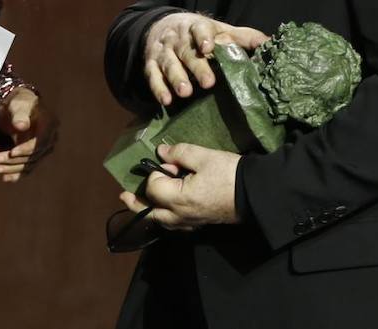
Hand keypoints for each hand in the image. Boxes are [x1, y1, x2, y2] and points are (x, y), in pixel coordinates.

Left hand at [0, 87, 57, 182]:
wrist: (20, 108)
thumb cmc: (20, 103)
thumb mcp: (19, 105)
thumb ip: (20, 115)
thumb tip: (21, 126)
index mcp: (50, 124)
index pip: (41, 141)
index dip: (27, 149)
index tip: (12, 153)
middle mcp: (51, 138)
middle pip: (34, 155)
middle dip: (14, 160)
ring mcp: (44, 148)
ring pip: (30, 163)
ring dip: (13, 169)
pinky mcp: (35, 155)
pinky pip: (28, 167)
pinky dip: (17, 174)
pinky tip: (6, 178)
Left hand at [117, 144, 240, 228]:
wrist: (254, 193)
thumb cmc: (228, 174)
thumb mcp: (204, 156)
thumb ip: (179, 153)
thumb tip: (161, 153)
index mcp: (178, 199)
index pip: (153, 187)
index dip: (157, 172)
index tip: (170, 163)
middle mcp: (180, 215)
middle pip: (149, 213)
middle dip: (134, 203)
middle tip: (123, 195)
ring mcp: (189, 223)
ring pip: (161, 222)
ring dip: (148, 212)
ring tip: (139, 203)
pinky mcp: (199, 223)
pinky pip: (174, 224)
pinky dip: (164, 217)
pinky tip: (166, 210)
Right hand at [143, 13, 268, 105]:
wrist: (162, 25)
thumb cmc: (200, 32)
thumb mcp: (221, 30)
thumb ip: (244, 37)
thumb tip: (271, 43)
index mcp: (196, 27)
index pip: (199, 29)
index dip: (203, 37)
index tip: (209, 48)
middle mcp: (178, 38)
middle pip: (186, 51)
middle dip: (196, 66)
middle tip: (208, 82)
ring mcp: (163, 51)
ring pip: (168, 63)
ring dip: (176, 78)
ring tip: (185, 93)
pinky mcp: (150, 64)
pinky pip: (152, 76)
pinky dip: (158, 88)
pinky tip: (165, 101)